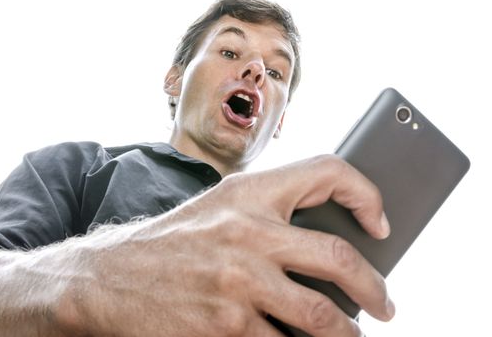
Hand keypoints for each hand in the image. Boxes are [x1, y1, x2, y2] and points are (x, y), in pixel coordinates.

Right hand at [53, 155, 393, 336]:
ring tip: (352, 336)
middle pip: (339, 257)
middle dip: (375, 287)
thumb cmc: (170, 243)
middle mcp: (247, 231)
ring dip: (347, 333)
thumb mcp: (217, 210)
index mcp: (248, 192)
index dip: (366, 193)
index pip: (327, 172)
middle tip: (385, 303)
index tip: (381, 225)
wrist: (106, 278)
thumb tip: (324, 247)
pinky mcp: (225, 325)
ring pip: (321, 315)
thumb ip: (267, 217)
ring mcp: (238, 280)